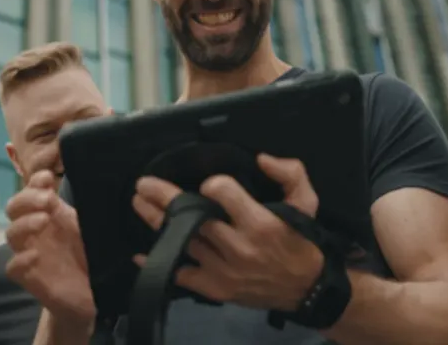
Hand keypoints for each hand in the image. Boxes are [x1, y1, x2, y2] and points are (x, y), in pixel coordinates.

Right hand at [5, 170, 94, 325]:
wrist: (93, 292)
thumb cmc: (92, 254)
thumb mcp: (94, 226)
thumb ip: (90, 208)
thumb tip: (104, 186)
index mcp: (51, 213)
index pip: (33, 191)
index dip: (35, 181)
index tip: (47, 177)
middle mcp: (37, 230)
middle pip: (14, 208)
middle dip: (27, 199)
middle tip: (47, 199)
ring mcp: (30, 253)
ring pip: (11, 234)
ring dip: (24, 223)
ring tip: (44, 220)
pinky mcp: (29, 277)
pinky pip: (13, 268)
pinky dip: (20, 260)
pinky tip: (35, 256)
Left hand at [132, 153, 323, 311]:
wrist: (306, 289)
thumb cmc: (301, 241)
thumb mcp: (307, 202)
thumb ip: (290, 173)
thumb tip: (261, 159)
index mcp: (260, 223)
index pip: (222, 193)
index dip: (213, 184)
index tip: (208, 183)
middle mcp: (238, 246)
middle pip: (192, 217)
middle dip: (164, 198)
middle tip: (143, 185)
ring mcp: (223, 270)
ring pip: (182, 241)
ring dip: (157, 222)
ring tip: (140, 203)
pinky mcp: (215, 288)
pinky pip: (180, 275)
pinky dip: (159, 263)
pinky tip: (141, 253)